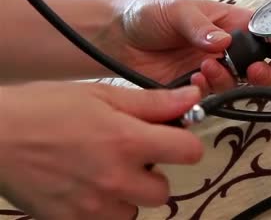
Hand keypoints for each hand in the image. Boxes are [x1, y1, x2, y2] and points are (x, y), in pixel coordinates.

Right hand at [0, 82, 202, 219]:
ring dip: (127, 195)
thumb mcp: (102, 95)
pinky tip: (85, 187)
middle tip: (129, 156)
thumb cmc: (45, 108)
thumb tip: (192, 99)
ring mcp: (94, 206)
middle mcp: (117, 179)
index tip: (172, 138)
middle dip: (152, 174)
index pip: (189, 153)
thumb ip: (153, 102)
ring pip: (134, 211)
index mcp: (129, 141)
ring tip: (103, 172)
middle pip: (164, 191)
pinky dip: (102, 209)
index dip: (184, 143)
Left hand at [105, 0, 270, 91]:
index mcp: (231, 21)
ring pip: (242, 82)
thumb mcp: (176, 11)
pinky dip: (210, 90)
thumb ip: (201, 27)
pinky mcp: (197, 87)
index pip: (269, 29)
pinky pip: (215, 95)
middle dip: (265, 70)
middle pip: (263, 63)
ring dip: (231, 79)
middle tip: (254, 70)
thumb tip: (224, 43)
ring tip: (206, 68)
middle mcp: (229, 47)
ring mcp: (215, 68)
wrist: (117, 37)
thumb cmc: (150, 14)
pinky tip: (194, 80)